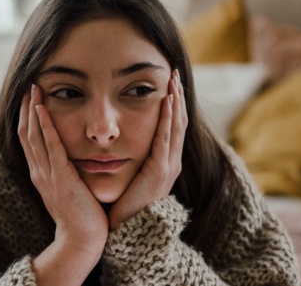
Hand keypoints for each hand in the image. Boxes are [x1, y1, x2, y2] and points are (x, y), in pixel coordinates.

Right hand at [18, 85, 108, 248]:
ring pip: (34, 135)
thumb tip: (73, 157)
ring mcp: (47, 174)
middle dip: (26, 108)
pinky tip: (43, 109)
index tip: (29, 97)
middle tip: (28, 85)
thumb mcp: (70, 188)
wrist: (82, 240)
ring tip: (33, 89)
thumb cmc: (82, 216)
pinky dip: (45, 126)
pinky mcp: (60, 177)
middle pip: (25, 133)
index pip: (29, 139)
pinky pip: (50, 147)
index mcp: (41, 174)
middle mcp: (39, 171)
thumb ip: (67, 172)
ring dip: (33, 110)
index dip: (27, 117)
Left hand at [107, 69, 187, 230]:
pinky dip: (168, 117)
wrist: (127, 229)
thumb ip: (133, 157)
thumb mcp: (132, 174)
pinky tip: (167, 100)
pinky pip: (166, 138)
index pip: (172, 126)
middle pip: (179, 121)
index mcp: (164, 162)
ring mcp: (169, 166)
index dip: (173, 103)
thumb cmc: (124, 204)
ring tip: (174, 79)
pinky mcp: (161, 170)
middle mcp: (171, 162)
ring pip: (176, 125)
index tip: (170, 82)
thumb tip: (121, 140)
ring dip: (176, 100)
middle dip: (178, 95)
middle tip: (174, 72)